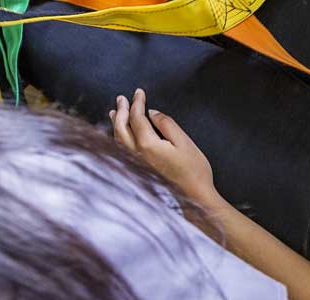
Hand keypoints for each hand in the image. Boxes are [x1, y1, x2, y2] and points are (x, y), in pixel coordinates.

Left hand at [110, 89, 221, 207]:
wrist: (195, 198)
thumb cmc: (194, 171)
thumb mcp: (185, 142)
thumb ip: (167, 124)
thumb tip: (152, 113)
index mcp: (147, 145)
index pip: (136, 118)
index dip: (137, 103)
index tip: (139, 92)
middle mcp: (136, 155)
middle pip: (121, 128)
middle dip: (121, 111)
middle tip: (122, 98)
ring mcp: (135, 165)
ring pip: (118, 140)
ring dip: (116, 124)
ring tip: (115, 113)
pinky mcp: (137, 172)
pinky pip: (121, 150)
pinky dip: (118, 138)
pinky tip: (120, 136)